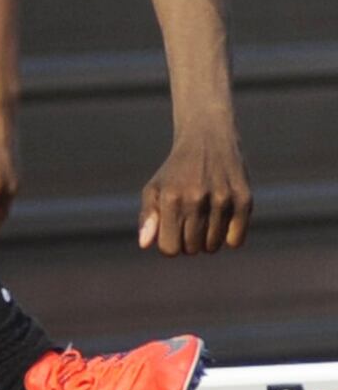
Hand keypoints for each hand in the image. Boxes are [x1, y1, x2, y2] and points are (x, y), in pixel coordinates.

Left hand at [138, 135, 251, 253]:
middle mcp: (196, 198)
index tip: (172, 232)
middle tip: (188, 223)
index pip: (169, 248)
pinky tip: (222, 219)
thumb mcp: (154, 189)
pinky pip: (236, 240)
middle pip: (192, 249)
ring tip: (204, 219)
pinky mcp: (244, 199)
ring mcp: (222, 199)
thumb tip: (145, 245)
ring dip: (207, 240)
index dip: (169, 245)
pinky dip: (229, 236)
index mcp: (171, 197)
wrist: (207, 140)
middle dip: (188, 242)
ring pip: (213, 246)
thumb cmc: (176, 171)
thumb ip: (148, 217)